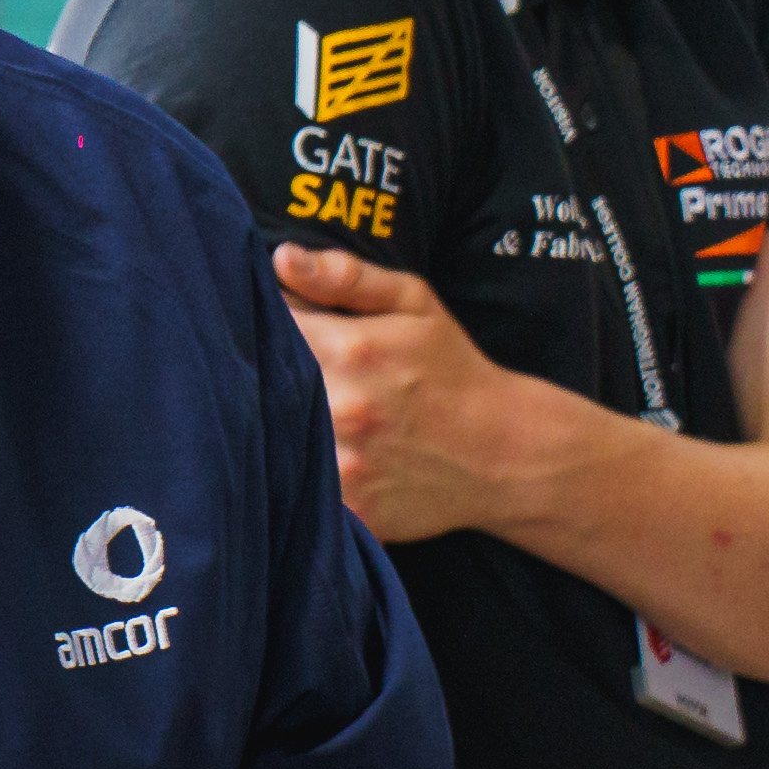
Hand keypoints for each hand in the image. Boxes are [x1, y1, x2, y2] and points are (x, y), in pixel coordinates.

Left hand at [272, 242, 517, 542]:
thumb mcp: (414, 304)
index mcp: (352, 350)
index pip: (268, 324)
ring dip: (270, 422)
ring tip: (291, 413)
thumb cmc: (452, 370)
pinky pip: (294, 487)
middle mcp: (342, 408)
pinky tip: (304, 457)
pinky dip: (291, 470)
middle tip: (278, 371)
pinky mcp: (351, 510)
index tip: (269, 322)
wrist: (508, 452)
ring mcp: (344, 464)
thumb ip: (346, 276)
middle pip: (260, 381)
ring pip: (269, 435)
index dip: (261, 320)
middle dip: (261, 370)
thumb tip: (280, 258)